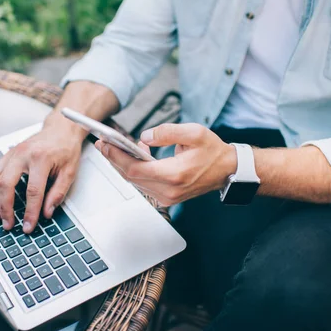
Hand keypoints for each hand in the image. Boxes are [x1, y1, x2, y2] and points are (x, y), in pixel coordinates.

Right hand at [0, 114, 84, 232]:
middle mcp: (23, 154)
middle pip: (6, 184)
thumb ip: (57, 193)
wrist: (60, 129)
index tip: (28, 226)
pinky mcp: (7, 154)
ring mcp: (12, 153)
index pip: (33, 191)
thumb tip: (46, 213)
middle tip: (8, 224)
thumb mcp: (69, 172)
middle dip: (5, 208)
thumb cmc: (66, 149)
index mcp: (41, 158)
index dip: (30, 212)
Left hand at [95, 123, 236, 205]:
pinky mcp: (167, 198)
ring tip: (114, 146)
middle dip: (114, 159)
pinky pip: (143, 184)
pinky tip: (136, 154)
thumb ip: (167, 132)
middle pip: (131, 177)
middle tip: (103, 143)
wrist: (227, 170)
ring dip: (123, 164)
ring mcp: (167, 197)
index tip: (105, 145)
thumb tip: (144, 136)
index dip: (117, 157)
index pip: (135, 169)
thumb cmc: (213, 152)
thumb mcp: (194, 133)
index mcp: (174, 175)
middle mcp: (169, 190)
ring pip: (135, 181)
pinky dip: (135, 170)